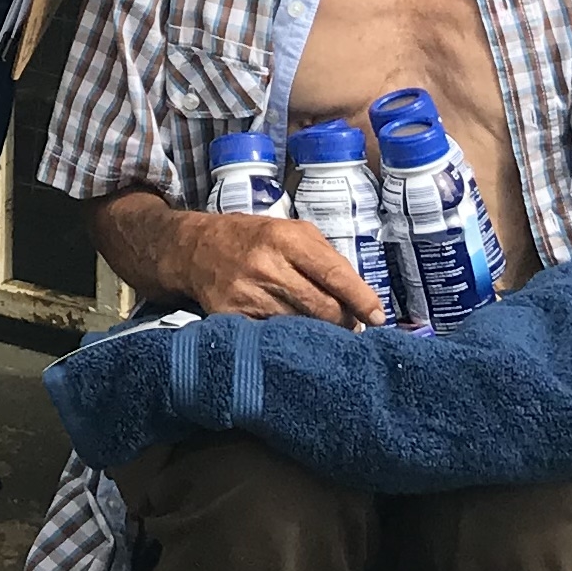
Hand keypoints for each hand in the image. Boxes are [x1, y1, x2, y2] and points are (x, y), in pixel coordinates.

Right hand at [154, 205, 389, 326]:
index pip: (334, 274)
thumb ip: (326, 258)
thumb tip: (359, 298)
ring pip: (301, 327)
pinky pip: (273, 337)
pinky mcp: (232, 318)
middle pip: (322, 308)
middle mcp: (267, 266)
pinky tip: (292, 335)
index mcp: (286, 239)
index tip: (377, 317)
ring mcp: (248, 294)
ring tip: (322, 331)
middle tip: (351, 327)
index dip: (360, 299)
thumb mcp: (290, 231)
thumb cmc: (252, 239)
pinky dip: (289, 340)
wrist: (194, 250)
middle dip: (344, 322)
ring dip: (318, 334)